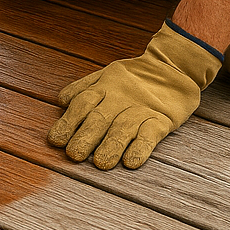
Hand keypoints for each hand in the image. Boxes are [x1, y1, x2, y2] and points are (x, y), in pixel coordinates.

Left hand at [47, 20, 221, 169]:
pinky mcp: (162, 119)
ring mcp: (142, 109)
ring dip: (111, 146)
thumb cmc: (134, 76)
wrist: (173, 65)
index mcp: (105, 86)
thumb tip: (62, 101)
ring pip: (124, 128)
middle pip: (100, 117)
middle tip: (74, 155)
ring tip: (101, 163)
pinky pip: (151, 134)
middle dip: (86, 137)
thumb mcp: (107, 74)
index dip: (69, 121)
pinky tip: (131, 162)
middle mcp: (121, 97)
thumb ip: (84, 87)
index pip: (83, 103)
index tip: (56, 140)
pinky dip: (141, 148)